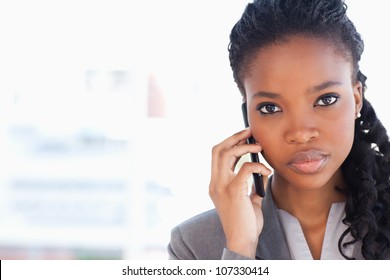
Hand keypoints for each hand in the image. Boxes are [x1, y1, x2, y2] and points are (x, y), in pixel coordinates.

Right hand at [209, 128, 270, 258]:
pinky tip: (267, 171)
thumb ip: (251, 184)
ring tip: (258, 145)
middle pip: (218, 149)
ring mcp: (221, 186)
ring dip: (244, 146)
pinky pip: (246, 168)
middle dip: (234, 137)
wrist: (242, 241)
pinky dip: (258, 166)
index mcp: (216, 184)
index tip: (244, 137)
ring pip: (226, 154)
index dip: (230, 143)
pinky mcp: (233, 191)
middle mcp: (215, 183)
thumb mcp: (247, 199)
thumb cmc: (246, 222)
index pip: (217, 156)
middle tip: (249, 132)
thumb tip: (261, 170)